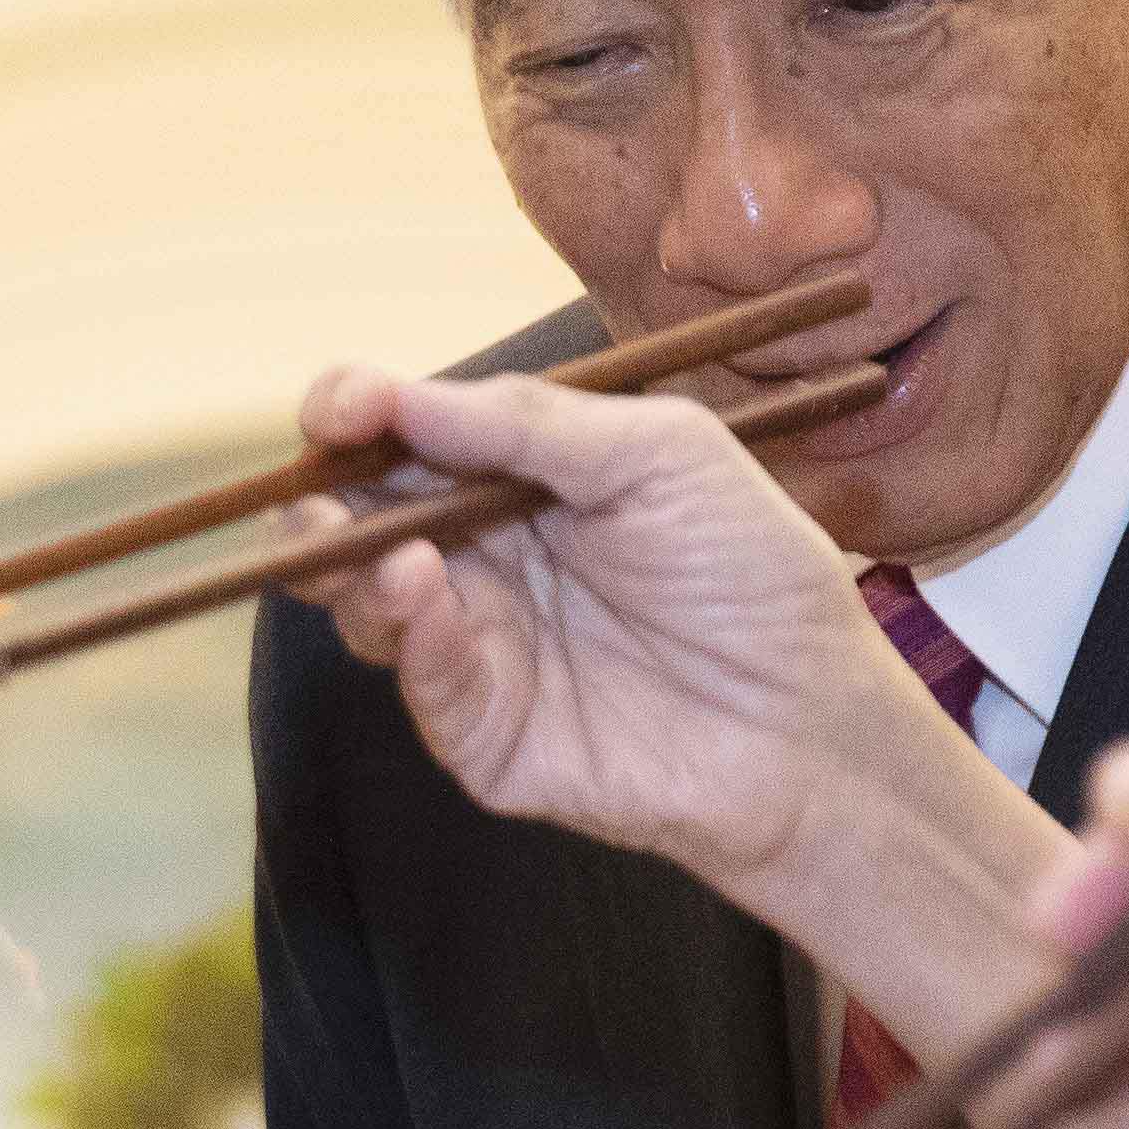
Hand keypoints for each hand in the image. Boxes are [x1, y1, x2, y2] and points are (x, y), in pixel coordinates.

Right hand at [295, 367, 1071, 1043]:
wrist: (810, 716)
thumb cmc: (753, 575)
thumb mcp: (660, 453)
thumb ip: (533, 421)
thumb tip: (401, 397)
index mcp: (519, 477)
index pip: (407, 432)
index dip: (357, 411)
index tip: (339, 407)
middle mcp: (482, 555)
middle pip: (357, 514)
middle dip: (319, 494)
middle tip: (318, 485)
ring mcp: (478, 643)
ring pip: (362, 597)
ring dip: (347, 564)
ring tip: (382, 547)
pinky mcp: (483, 731)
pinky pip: (420, 677)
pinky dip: (409, 632)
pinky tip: (421, 592)